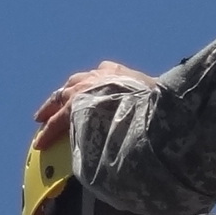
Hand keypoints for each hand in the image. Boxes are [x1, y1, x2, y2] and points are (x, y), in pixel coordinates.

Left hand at [32, 61, 155, 149]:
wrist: (141, 104)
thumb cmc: (156, 102)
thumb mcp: (158, 97)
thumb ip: (157, 103)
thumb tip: (175, 115)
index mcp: (118, 73)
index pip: (103, 72)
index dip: (94, 81)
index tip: (91, 85)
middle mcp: (97, 77)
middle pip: (76, 82)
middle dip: (67, 92)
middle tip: (59, 101)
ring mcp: (83, 91)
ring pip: (61, 98)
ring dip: (51, 109)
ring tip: (41, 118)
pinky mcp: (72, 109)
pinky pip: (56, 122)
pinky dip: (48, 131)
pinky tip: (40, 142)